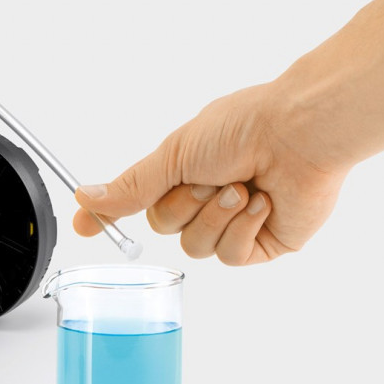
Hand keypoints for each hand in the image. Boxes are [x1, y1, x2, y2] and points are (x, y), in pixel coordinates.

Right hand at [73, 83, 348, 264]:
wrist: (300, 135)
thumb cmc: (243, 128)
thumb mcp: (174, 155)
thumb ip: (130, 186)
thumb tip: (84, 198)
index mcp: (184, 174)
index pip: (137, 203)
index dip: (110, 216)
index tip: (82, 227)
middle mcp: (205, 199)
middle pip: (166, 228)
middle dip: (185, 204)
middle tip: (212, 177)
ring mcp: (233, 223)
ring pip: (197, 247)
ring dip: (215, 216)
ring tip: (241, 187)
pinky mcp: (261, 244)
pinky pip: (230, 255)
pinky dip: (242, 228)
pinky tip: (262, 202)